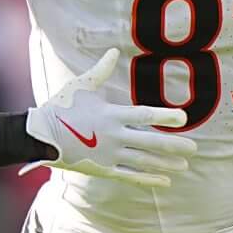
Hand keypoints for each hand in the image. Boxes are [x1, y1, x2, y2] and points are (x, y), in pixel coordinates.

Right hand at [26, 49, 196, 186]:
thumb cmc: (60, 107)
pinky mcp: (102, 169)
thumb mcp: (80, 85)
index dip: (165, 116)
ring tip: (184, 165)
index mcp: (111, 115)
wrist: (39, 136)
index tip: (183, 118)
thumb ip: (100, 70)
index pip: (145, 115)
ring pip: (143, 161)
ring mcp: (109, 155)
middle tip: (194, 149)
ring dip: (165, 164)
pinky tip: (164, 181)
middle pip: (150, 142)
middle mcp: (113, 136)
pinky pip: (130, 176)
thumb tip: (114, 50)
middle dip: (173, 146)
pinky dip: (148, 179)